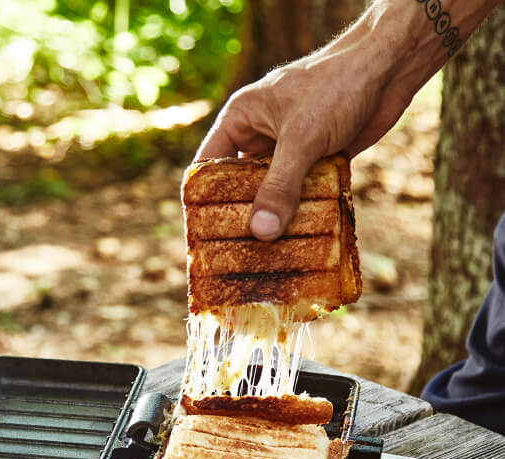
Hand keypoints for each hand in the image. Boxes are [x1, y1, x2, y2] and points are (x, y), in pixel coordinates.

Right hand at [195, 2, 436, 239]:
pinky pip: (300, 194)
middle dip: (241, 216)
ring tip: (265, 255)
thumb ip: (280, 186)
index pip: (208, 166)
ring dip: (273, 218)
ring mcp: (288, 150)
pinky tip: (298, 240)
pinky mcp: (315, 160)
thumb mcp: (301, 138)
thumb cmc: (337, 86)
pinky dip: (300, 213)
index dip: (203, 199)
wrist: (391, 68)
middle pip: (238, 186)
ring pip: (272, 192)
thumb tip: (261, 232)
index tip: (203, 234)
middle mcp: (259, 136)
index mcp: (240, 120)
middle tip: (236, 253)